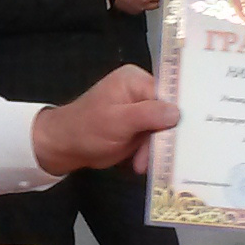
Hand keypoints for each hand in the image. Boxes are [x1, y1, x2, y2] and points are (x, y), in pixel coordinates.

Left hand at [32, 66, 178, 174]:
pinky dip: (148, 152)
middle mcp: (140, 91)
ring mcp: (140, 110)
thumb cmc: (87, 129)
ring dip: (153, 149)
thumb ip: (148, 114)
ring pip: (162, 129)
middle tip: (153, 157)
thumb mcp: (118, 121)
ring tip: (139, 163)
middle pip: (167, 113)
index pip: (167, 94)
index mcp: (135, 80)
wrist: (65, 147)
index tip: (179, 137)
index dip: (175, 115)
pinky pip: (153, 138)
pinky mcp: (138, 126)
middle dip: (162, 137)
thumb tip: (177, 112)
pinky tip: (138, 163)